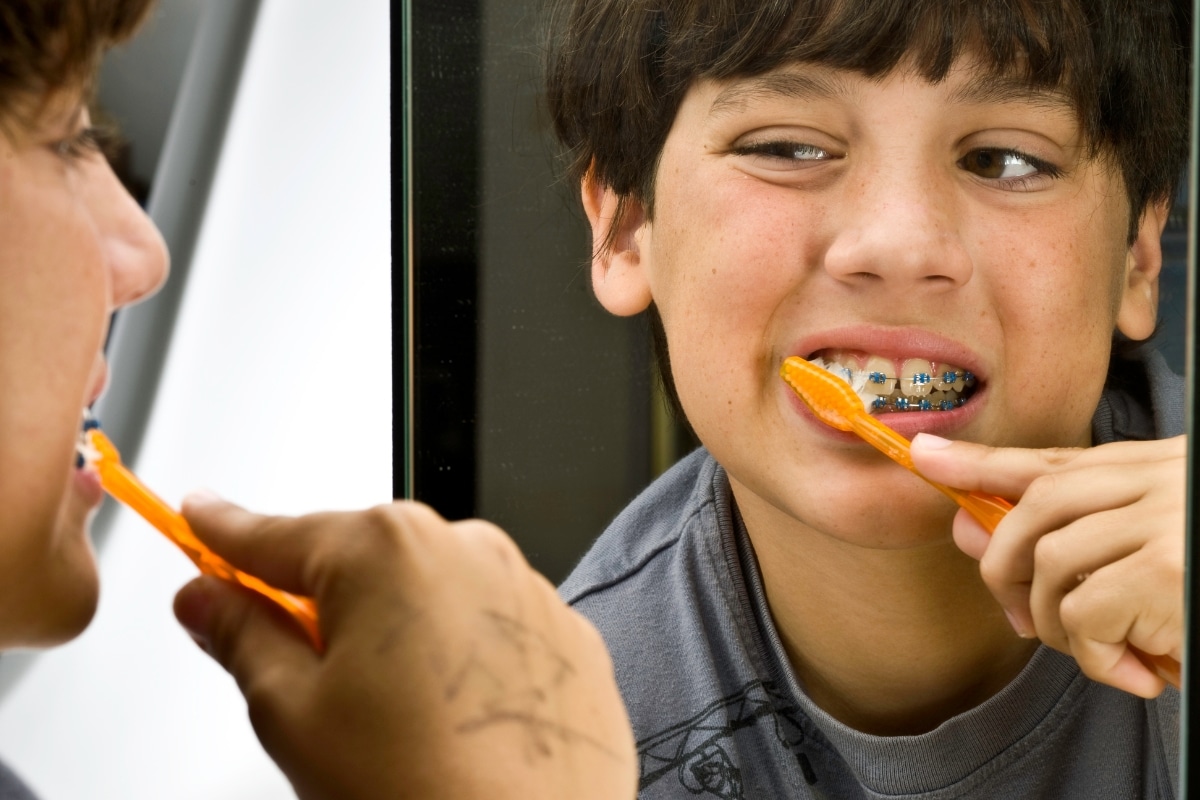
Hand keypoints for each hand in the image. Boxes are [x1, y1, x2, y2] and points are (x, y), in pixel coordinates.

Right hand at [174, 495, 635, 799]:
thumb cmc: (421, 789)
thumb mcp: (293, 713)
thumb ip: (243, 638)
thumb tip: (208, 599)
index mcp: (386, 551)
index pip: (277, 534)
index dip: (224, 531)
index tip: (199, 516)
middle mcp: (464, 549)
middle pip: (360, 563)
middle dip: (324, 608)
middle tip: (308, 684)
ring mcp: (523, 589)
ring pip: (428, 596)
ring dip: (398, 638)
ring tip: (395, 724)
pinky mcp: (563, 635)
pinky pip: (488, 629)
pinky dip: (460, 663)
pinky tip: (450, 725)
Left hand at [910, 434, 1183, 697]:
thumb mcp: (1156, 549)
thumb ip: (1079, 535)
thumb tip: (970, 530)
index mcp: (1159, 470)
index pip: (1054, 460)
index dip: (982, 461)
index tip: (923, 456)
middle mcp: (1160, 482)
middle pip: (1037, 506)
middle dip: (1004, 565)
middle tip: (1020, 618)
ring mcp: (1165, 522)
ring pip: (1051, 565)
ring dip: (1062, 627)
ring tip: (1108, 654)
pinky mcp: (1169, 572)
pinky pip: (1084, 613)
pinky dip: (1097, 656)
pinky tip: (1140, 671)